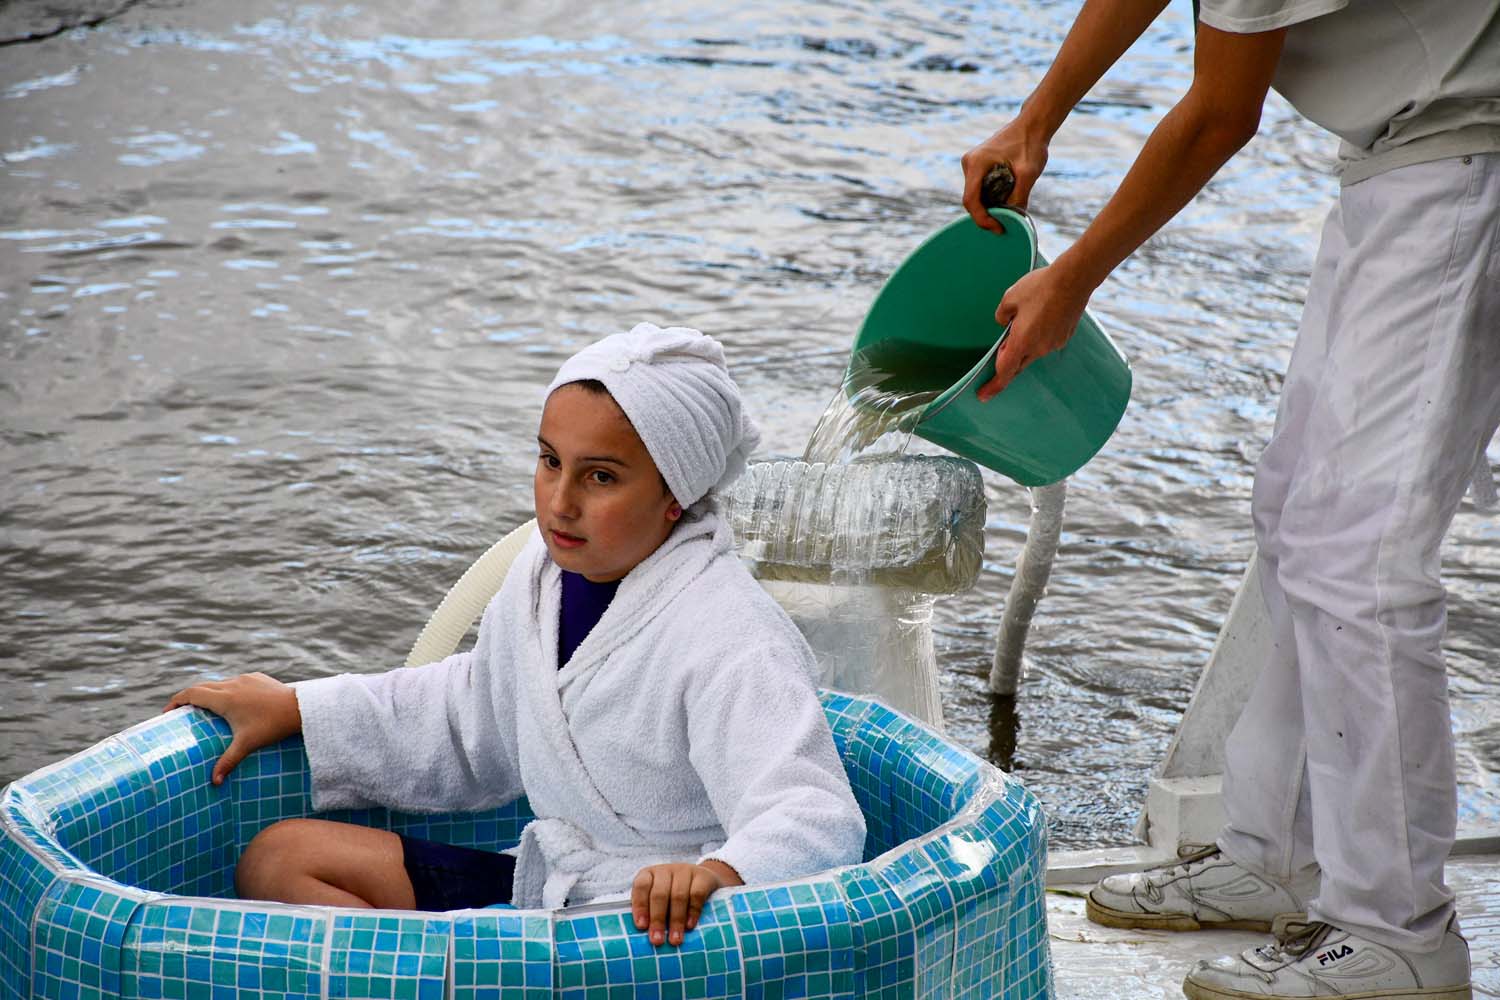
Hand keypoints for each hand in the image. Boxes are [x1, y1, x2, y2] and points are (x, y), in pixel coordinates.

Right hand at [164, 672, 301, 784]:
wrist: (301, 708)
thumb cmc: (272, 726)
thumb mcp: (247, 744)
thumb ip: (228, 762)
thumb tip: (214, 782)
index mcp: (224, 698)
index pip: (191, 694)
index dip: (176, 701)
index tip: (168, 712)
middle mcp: (232, 684)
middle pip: (202, 687)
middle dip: (189, 698)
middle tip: (182, 712)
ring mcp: (245, 678)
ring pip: (219, 683)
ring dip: (209, 693)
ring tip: (205, 709)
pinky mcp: (257, 677)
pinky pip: (236, 682)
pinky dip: (227, 690)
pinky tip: (232, 703)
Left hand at [631, 860, 740, 946]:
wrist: (704, 879)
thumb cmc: (673, 896)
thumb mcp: (659, 899)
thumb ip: (650, 913)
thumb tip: (642, 938)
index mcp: (650, 874)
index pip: (641, 886)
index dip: (640, 906)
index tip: (641, 926)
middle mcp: (666, 870)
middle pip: (659, 894)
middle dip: (657, 919)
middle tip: (657, 940)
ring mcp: (685, 871)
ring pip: (678, 895)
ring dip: (676, 920)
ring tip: (675, 940)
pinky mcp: (703, 876)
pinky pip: (697, 894)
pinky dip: (693, 912)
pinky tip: (690, 926)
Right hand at [961, 118, 1048, 232]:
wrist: (1032, 125)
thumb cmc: (1030, 144)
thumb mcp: (1028, 173)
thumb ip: (1019, 197)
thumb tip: (1013, 220)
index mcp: (976, 163)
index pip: (971, 200)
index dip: (982, 219)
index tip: (999, 228)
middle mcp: (969, 163)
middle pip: (971, 200)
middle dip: (987, 214)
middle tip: (1006, 224)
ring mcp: (972, 164)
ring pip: (976, 195)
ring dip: (990, 206)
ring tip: (1009, 209)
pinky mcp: (978, 165)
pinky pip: (980, 188)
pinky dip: (991, 197)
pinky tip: (1006, 198)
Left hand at [976, 261, 1092, 401]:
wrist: (1074, 279)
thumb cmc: (1040, 287)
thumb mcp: (1009, 298)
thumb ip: (1002, 316)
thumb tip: (1004, 323)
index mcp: (1022, 342)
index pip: (1004, 371)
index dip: (993, 386)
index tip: (982, 396)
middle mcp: (1039, 348)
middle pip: (1017, 364)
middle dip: (1007, 360)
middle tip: (1001, 346)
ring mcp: (1053, 344)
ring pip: (1032, 352)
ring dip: (1024, 344)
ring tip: (1025, 317)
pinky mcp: (1064, 337)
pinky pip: (1045, 343)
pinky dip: (1038, 336)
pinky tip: (1040, 315)